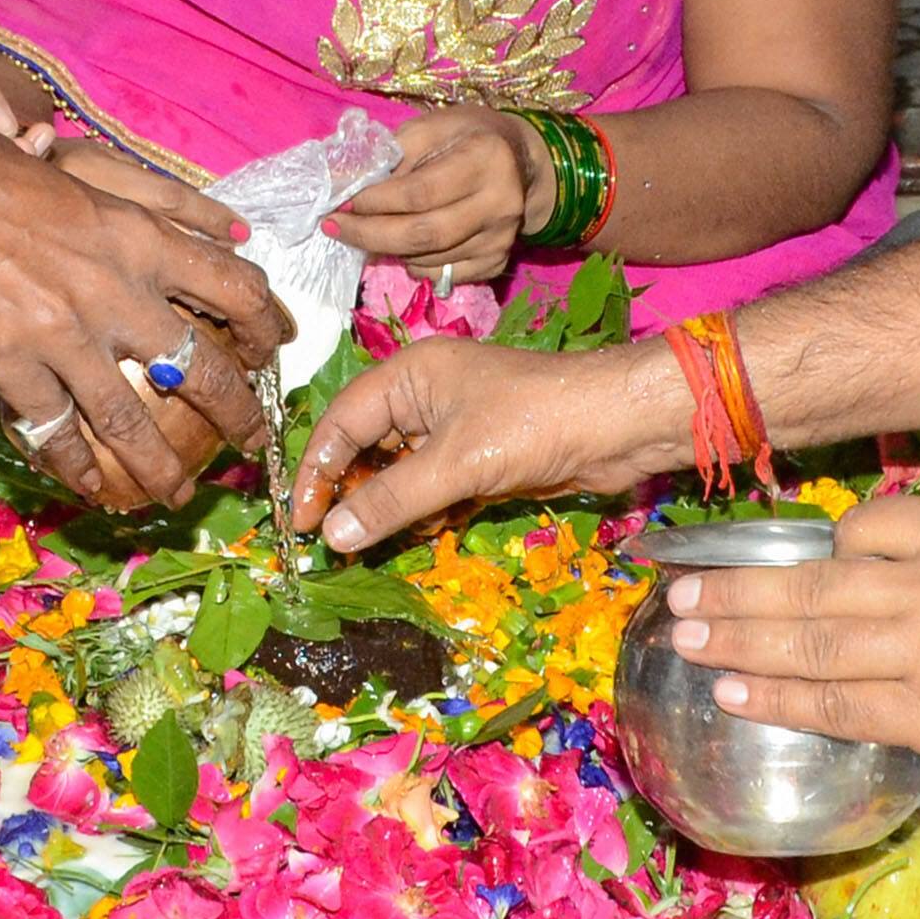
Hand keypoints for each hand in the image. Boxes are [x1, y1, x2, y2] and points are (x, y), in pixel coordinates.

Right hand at [0, 137, 281, 508]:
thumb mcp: (86, 178)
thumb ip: (152, 209)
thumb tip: (219, 228)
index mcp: (139, 237)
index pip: (234, 286)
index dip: (262, 327)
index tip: (267, 350)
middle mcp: (115, 290)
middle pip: (201, 367)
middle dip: (235, 413)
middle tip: (247, 442)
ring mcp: (63, 333)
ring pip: (131, 420)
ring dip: (159, 466)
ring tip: (175, 493)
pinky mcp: (9, 363)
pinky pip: (56, 431)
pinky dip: (76, 466)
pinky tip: (87, 486)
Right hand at [290, 335, 687, 551]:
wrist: (619, 425)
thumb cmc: (535, 422)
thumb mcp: (456, 464)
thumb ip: (390, 500)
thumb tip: (330, 536)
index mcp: (410, 375)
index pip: (340, 422)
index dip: (315, 472)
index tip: (300, 521)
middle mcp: (425, 395)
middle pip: (366, 447)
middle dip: (350, 493)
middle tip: (333, 542)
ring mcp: (454, 426)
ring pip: (399, 471)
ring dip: (388, 507)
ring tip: (374, 543)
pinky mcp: (481, 455)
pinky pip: (433, 485)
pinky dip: (424, 510)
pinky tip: (424, 532)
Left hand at [324, 109, 545, 280]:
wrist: (519, 160)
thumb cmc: (466, 136)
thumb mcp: (430, 127)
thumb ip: (388, 153)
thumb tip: (341, 184)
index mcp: (485, 158)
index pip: (419, 192)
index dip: (375, 202)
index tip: (341, 202)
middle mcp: (500, 203)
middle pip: (424, 234)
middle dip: (370, 234)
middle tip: (335, 228)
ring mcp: (501, 238)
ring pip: (429, 259)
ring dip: (387, 250)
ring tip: (365, 232)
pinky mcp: (497, 262)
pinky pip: (442, 275)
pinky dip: (412, 264)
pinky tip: (400, 245)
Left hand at [664, 494, 919, 807]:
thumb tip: (875, 588)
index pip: (866, 527)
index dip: (819, 550)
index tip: (782, 566)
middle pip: (813, 584)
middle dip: (736, 590)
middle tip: (679, 594)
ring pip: (810, 642)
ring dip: (737, 640)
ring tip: (685, 639)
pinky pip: (835, 705)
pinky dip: (778, 699)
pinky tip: (736, 695)